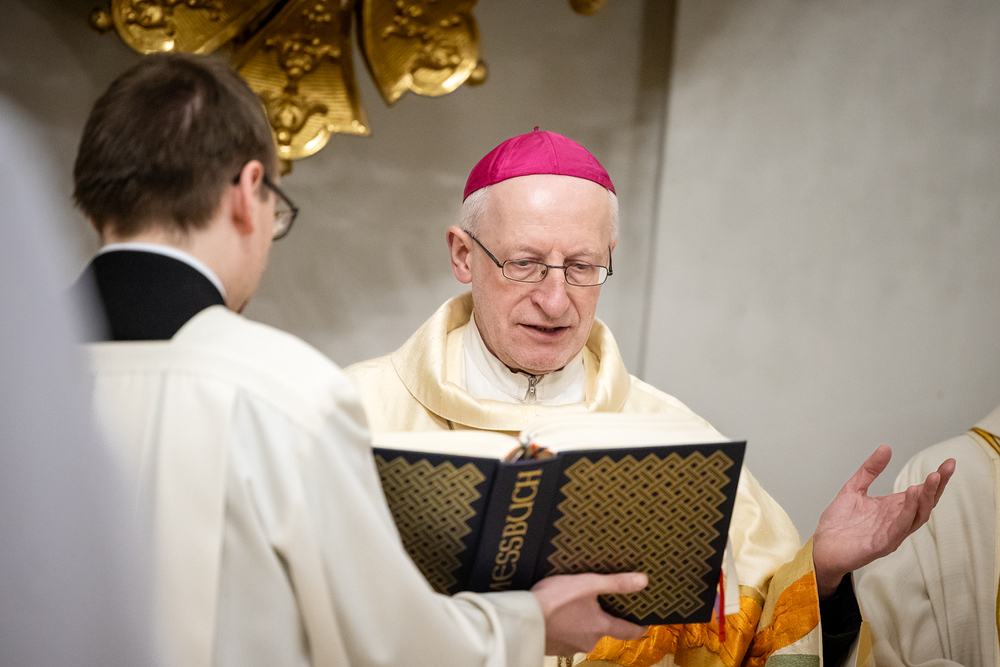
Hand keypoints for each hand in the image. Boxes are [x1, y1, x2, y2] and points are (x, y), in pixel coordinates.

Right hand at [530, 572, 647, 655]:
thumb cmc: (554, 600)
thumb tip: (643, 581)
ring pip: (583, 633)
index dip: (638, 626)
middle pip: (603, 630)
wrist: (523, 619)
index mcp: (601, 627)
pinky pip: (566, 636)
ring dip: (580, 622)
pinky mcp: (553, 647)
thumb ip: (616, 583)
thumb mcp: (588, 583)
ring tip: (571, 604)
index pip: (628, 631)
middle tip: (595, 602)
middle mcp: (588, 641)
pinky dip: (565, 626)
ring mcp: (570, 647)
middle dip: (601, 617)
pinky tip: (556, 614)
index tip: (644, 624)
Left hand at [812, 444, 954, 596]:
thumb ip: (870, 470)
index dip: (935, 479)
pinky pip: (900, 527)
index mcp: (893, 508)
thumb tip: (886, 447)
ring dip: (927, 497)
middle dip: (938, 486)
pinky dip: (908, 511)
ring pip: (918, 516)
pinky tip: (912, 495)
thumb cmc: (839, 523)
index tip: (948, 462)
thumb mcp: (854, 488)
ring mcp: (892, 533)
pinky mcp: (883, 543)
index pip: (920, 493)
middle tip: (947, 468)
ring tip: (932, 478)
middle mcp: (897, 521)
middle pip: (925, 504)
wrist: (822, 547)